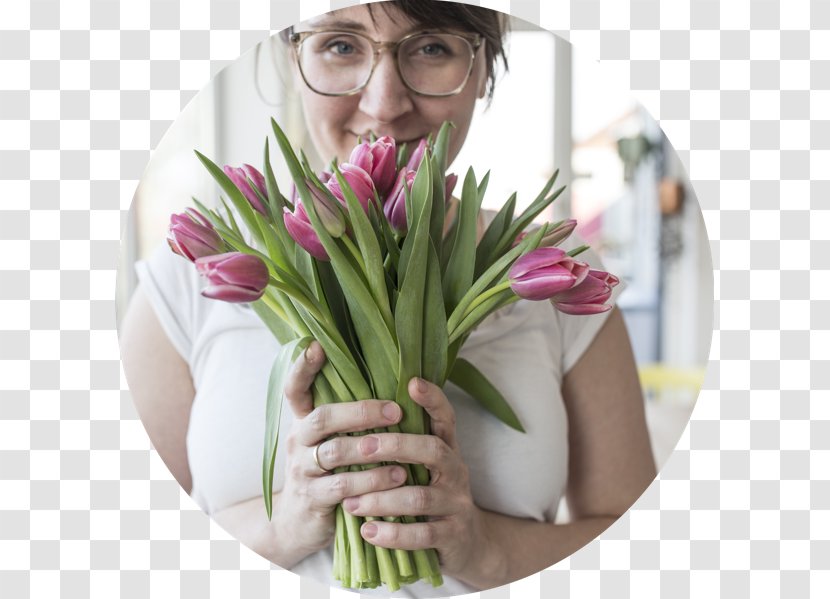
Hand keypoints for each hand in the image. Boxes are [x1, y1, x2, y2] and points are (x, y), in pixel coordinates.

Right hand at [274, 341, 407, 563]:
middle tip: (397, 410)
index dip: (303, 368)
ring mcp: (302, 470)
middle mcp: (298, 440)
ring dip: (373, 449)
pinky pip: (342, 486)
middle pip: (322, 417)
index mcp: (303, 421)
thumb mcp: (331, 443)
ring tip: (404, 449)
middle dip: (361, 411)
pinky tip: (397, 478)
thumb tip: (392, 381)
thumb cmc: (327, 474)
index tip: (316, 345)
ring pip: (335, 452)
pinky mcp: (312, 498)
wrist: (299, 526)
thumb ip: (349, 419)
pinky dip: (372, 482)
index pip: (295, 389)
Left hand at [338, 377, 498, 581]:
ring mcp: (456, 504)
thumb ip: (404, 445)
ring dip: (381, 499)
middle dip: (395, 446)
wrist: (469, 543)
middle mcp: (456, 471)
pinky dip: (392, 534)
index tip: (412, 383)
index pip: (445, 417)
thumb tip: (361, 413)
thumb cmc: (433, 496)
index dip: (432, 399)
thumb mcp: (425, 467)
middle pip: (431, 450)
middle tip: (361, 447)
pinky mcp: (453, 535)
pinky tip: (367, 532)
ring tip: (350, 503)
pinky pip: (422, 535)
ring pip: (419, 497)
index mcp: (447, 449)